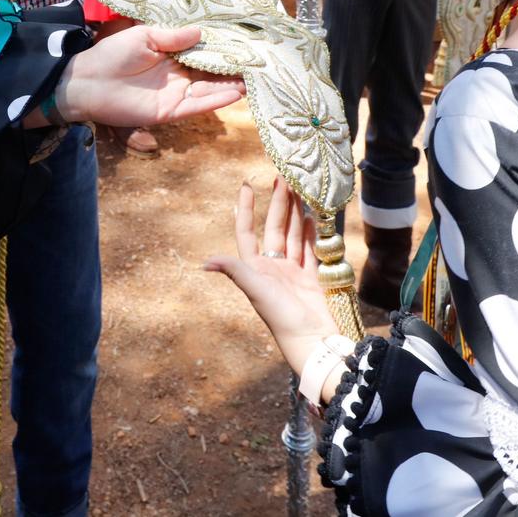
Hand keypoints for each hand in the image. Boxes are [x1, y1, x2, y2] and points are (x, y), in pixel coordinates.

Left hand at [58, 24, 242, 127]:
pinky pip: (198, 106)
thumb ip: (173, 36)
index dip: (224, 50)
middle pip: (212, 73)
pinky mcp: (170, 111)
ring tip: (256, 80)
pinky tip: (235, 93)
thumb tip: (201, 31)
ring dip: (232, 86)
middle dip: (234, 69)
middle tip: (261, 64)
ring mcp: (176, 94)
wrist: (88, 81)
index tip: (246, 45)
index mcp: (172, 56)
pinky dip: (216, 101)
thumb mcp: (144, 36)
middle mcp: (178, 76)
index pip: (204, 53)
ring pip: (210, 91)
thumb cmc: (112, 54)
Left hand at [204, 179, 340, 377]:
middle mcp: (272, 267)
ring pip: (293, 235)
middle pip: (274, 228)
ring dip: (296, 213)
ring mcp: (292, 272)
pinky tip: (313, 216)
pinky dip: (311, 232)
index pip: (247, 232)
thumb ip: (235, 271)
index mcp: (255, 268)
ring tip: (300, 189)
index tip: (246, 185)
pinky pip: (310, 249)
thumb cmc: (280, 317)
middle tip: (283, 177)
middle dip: (279, 204)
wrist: (311, 340)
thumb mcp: (255, 290)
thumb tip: (205, 263)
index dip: (246, 209)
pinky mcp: (311, 278)